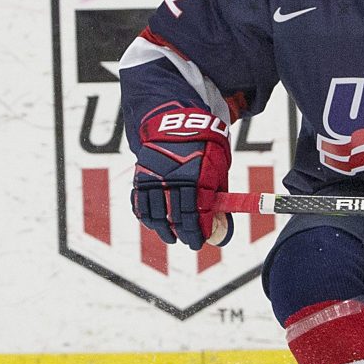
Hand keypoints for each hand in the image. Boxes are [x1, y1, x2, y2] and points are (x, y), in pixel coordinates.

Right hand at [130, 104, 232, 249]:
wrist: (178, 122)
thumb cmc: (205, 147)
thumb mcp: (218, 168)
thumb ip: (218, 196)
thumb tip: (222, 226)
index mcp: (199, 178)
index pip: (197, 215)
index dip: (198, 232)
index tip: (200, 241)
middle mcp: (175, 179)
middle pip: (177, 217)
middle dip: (184, 234)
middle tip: (189, 242)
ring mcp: (156, 178)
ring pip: (156, 214)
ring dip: (164, 230)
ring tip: (171, 237)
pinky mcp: (141, 176)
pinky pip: (140, 203)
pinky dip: (147, 217)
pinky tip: (154, 224)